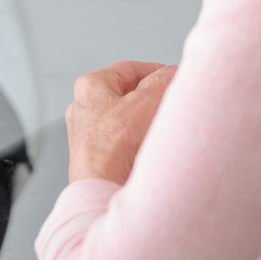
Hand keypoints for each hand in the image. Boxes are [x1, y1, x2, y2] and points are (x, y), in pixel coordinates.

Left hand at [66, 60, 177, 184]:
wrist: (103, 190)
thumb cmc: (112, 148)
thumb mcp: (145, 103)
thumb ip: (162, 82)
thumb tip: (172, 73)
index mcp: (89, 87)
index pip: (129, 69)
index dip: (156, 71)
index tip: (175, 78)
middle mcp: (85, 110)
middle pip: (129, 95)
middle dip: (154, 99)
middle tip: (174, 103)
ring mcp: (91, 136)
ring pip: (130, 121)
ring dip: (151, 123)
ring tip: (167, 129)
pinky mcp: (100, 159)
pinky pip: (128, 144)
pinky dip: (144, 144)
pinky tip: (157, 150)